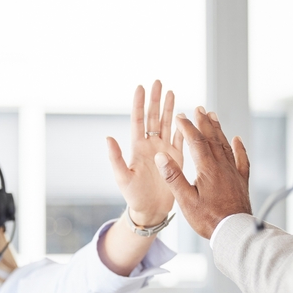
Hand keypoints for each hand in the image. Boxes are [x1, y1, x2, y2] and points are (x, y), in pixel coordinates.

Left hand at [107, 80, 183, 225]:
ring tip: (171, 92)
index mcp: (138, 148)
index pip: (139, 121)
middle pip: (154, 118)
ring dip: (169, 109)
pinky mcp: (177, 159)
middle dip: (156, 100)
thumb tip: (108, 137)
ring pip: (167, 125)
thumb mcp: (122, 178)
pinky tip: (185, 116)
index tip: (141, 87)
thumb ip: (115, 158)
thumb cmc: (133, 196)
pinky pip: (181, 140)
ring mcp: (165, 151)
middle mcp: (151, 146)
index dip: (140, 104)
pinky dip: (183, 128)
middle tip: (158, 82)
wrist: (150, 211)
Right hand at [154, 107, 251, 238]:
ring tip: (213, 116)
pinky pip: (242, 159)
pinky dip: (239, 148)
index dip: (187, 127)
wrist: (233, 231)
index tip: (179, 116)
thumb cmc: (207, 218)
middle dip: (204, 122)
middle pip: (212, 138)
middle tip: (199, 108)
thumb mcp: (185, 200)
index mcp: (207, 168)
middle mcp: (222, 166)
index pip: (195, 141)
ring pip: (226, 145)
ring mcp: (233, 172)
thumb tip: (161, 156)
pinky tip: (237, 139)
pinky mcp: (242, 181)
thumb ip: (174, 177)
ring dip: (218, 130)